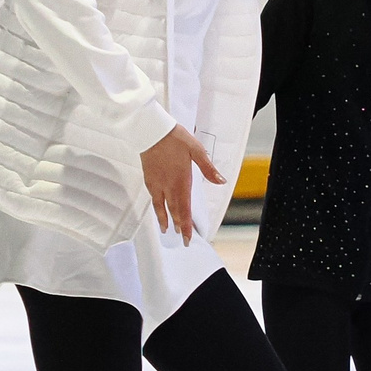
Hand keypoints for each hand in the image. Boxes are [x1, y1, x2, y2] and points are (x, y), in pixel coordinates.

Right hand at [141, 125, 224, 243]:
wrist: (152, 130)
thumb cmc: (175, 138)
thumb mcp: (197, 150)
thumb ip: (208, 168)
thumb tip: (221, 181)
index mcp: (182, 180)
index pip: (185, 208)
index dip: (187, 224)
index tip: (189, 237)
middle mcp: (168, 185)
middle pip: (174, 211)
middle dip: (180, 226)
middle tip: (183, 239)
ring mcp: (157, 183)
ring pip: (162, 207)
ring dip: (166, 219)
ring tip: (168, 230)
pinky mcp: (149, 179)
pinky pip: (154, 198)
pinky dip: (157, 208)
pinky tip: (158, 211)